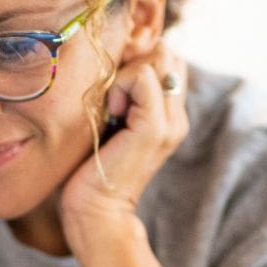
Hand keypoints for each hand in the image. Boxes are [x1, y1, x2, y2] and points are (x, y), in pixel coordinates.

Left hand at [59, 42, 189, 259]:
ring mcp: (170, 121)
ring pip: (158, 58)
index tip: (112, 95)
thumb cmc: (90, 172)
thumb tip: (111, 63)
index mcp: (167, 115)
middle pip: (167, 53)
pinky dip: (120, 85)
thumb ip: (119, 97)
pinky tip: (109, 114)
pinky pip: (143, 76)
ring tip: (110, 109)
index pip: (166, 60)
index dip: (136, 63)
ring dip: (125, 74)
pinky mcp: (155, 127)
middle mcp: (176, 116)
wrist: (95, 213)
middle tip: (111, 99)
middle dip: (133, 63)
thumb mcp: (107, 125)